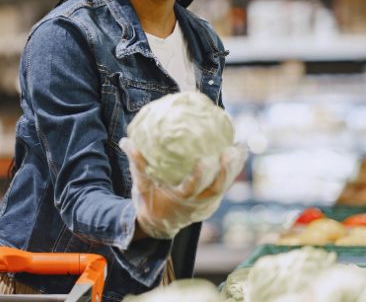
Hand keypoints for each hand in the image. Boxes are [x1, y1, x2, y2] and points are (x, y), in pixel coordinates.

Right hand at [120, 138, 247, 238]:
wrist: (159, 224)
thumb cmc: (149, 201)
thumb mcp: (141, 185)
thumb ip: (137, 164)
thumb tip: (125, 141)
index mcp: (179, 200)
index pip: (192, 188)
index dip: (200, 175)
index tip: (206, 159)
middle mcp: (197, 203)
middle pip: (216, 188)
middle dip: (226, 171)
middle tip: (230, 150)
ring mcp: (207, 203)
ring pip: (225, 186)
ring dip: (234, 167)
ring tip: (240, 147)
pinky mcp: (213, 200)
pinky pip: (225, 183)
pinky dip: (233, 168)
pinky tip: (239, 150)